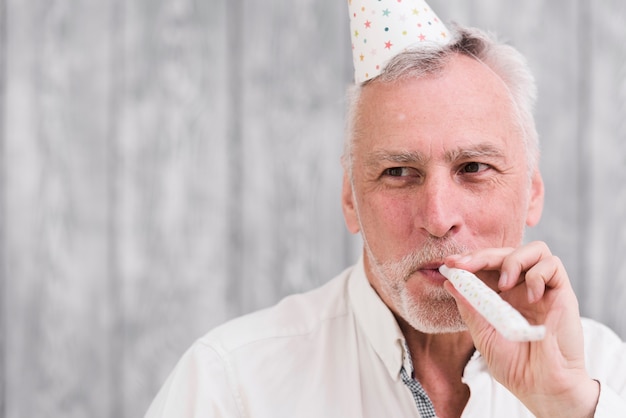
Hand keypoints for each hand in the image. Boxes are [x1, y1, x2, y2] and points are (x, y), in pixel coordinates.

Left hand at [443, 241, 598, 417]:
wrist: (541, 387)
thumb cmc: (514, 366)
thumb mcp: (483, 335)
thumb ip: (470, 307)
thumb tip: (450, 282)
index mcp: (502, 296)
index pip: (487, 266)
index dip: (469, 260)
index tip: (449, 265)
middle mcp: (522, 288)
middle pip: (505, 252)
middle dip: (482, 255)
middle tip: (464, 264)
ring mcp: (542, 289)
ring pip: (534, 250)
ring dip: (513, 260)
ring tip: (504, 283)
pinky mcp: (562, 293)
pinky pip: (553, 265)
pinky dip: (538, 274)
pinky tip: (532, 297)